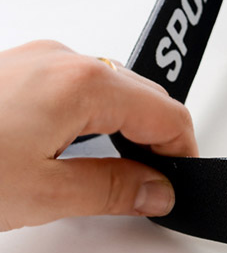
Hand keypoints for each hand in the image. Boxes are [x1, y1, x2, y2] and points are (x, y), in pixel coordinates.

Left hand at [0, 40, 197, 231]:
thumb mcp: (39, 193)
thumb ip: (110, 190)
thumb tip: (155, 190)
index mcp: (83, 82)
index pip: (167, 114)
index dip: (183, 153)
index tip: (183, 183)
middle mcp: (62, 59)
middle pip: (141, 97)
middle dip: (155, 141)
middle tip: (153, 186)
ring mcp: (34, 60)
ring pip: (105, 90)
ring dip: (118, 128)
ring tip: (112, 172)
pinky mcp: (10, 71)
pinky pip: (69, 87)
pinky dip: (84, 117)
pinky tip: (68, 151)